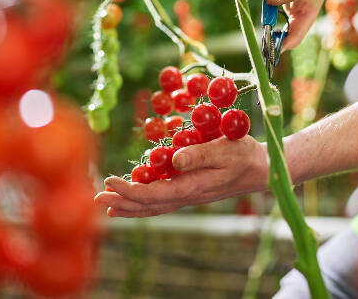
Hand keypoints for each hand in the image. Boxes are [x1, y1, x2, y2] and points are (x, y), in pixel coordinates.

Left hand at [94, 136, 267, 217]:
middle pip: (148, 206)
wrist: (261, 168)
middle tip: (96, 198)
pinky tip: (133, 202)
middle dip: (122, 202)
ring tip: (107, 204)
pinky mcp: (191, 191)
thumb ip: (198, 155)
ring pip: (153, 207)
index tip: (110, 182)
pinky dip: (143, 204)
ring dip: (129, 206)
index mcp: (193, 187)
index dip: (130, 190)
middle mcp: (188, 197)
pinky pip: (162, 202)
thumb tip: (173, 160)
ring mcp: (189, 196)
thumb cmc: (243, 154)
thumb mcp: (224, 149)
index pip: (154, 194)